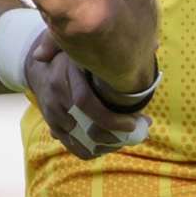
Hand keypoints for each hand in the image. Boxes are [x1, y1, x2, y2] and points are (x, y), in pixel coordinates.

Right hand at [24, 31, 148, 160]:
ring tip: (125, 138)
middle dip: (114, 134)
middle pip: (86, 124)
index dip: (111, 118)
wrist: (40, 67)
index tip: (133, 121)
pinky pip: (74, 146)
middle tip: (135, 131)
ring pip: (82, 139)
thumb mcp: (85, 46)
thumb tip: (155, 46)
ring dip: (107, 144)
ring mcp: (52, 111)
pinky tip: (109, 144)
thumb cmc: (72, 55)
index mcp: (68, 71)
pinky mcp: (52, 125)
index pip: (85, 102)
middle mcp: (57, 92)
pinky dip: (93, 150)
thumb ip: (114, 46)